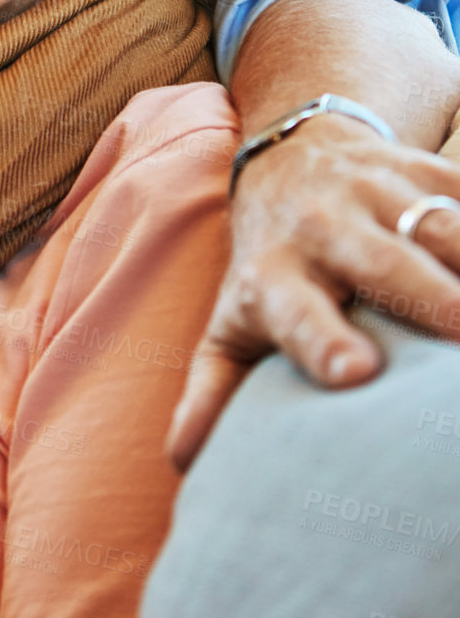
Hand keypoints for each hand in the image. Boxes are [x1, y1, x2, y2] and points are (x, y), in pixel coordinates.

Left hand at [169, 113, 459, 468]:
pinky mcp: (419, 169)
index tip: (354, 371)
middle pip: (381, 262)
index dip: (321, 338)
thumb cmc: (267, 263)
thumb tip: (183, 458)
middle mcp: (321, 226)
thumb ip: (213, 388)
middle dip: (427, 295)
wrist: (287, 159)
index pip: (295, 310)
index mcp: (273, 273)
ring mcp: (373, 191)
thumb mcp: (231, 322)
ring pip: (434, 223)